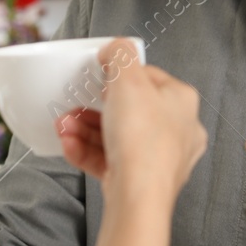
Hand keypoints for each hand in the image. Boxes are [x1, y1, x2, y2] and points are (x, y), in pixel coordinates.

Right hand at [56, 40, 205, 197]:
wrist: (138, 197)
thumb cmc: (143, 140)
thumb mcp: (128, 80)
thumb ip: (120, 54)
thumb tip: (115, 49)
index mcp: (182, 102)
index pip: (150, 77)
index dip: (121, 74)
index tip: (99, 75)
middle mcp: (177, 131)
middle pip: (129, 109)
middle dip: (92, 107)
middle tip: (73, 104)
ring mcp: (159, 158)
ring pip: (116, 136)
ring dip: (84, 129)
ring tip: (63, 126)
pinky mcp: (140, 180)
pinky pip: (110, 159)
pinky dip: (87, 151)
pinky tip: (68, 144)